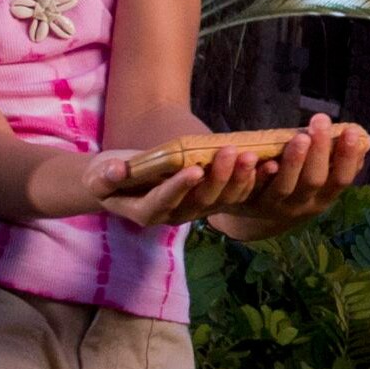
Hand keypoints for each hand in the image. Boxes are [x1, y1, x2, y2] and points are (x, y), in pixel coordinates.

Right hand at [83, 143, 271, 228]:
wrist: (123, 184)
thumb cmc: (109, 178)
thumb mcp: (98, 176)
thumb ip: (105, 176)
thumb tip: (116, 170)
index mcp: (148, 212)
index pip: (164, 201)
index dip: (179, 187)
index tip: (194, 169)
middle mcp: (176, 216)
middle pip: (202, 200)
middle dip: (219, 177)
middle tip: (233, 152)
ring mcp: (197, 209)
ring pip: (224, 199)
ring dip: (242, 179)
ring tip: (254, 156)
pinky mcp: (213, 200)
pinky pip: (236, 193)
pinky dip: (253, 180)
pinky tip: (270, 162)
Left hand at [211, 114, 369, 240]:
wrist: (257, 219)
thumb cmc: (297, 188)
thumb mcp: (321, 182)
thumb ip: (339, 162)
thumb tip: (364, 140)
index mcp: (322, 199)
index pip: (340, 180)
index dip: (347, 158)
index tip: (350, 131)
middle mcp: (300, 205)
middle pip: (313, 181)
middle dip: (319, 151)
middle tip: (321, 121)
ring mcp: (273, 206)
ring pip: (284, 187)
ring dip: (293, 162)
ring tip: (299, 137)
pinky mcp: (247, 203)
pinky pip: (250, 190)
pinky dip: (254, 175)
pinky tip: (256, 156)